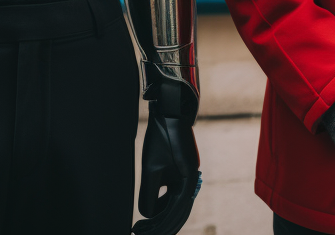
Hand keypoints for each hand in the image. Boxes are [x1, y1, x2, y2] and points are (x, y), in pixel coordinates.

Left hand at [132, 104, 200, 234]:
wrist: (169, 111)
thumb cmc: (161, 138)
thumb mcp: (151, 168)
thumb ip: (150, 194)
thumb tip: (147, 216)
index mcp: (188, 181)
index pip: (175, 212)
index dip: (160, 225)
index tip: (143, 232)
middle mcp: (191, 181)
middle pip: (177, 211)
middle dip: (161, 225)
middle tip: (143, 233)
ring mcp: (186, 175)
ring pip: (175, 203)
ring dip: (161, 214)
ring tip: (145, 225)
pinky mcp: (180, 169)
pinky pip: (173, 192)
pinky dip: (163, 201)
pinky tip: (152, 208)